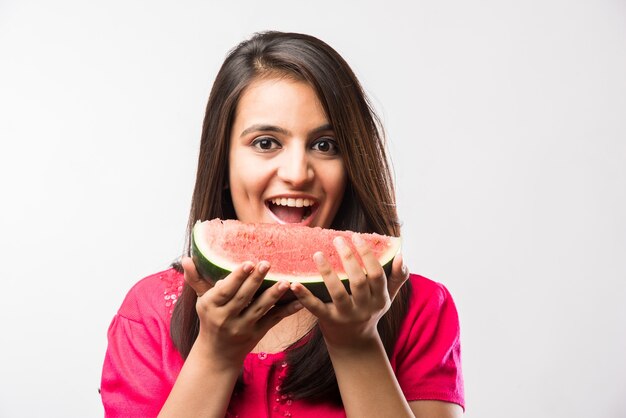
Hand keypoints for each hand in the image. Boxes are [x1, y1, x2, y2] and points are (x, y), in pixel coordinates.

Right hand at [181, 257, 302, 367]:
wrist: (217, 355)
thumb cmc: (210, 319)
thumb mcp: (201, 301)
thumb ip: (196, 279)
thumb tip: (185, 259)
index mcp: (210, 306)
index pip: (225, 290)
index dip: (237, 277)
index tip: (248, 263)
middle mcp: (226, 318)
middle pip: (243, 297)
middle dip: (255, 280)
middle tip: (267, 263)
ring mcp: (243, 327)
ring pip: (259, 309)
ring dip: (273, 295)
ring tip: (285, 282)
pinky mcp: (257, 334)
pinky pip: (273, 320)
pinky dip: (287, 310)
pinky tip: (299, 301)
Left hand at [290, 235, 409, 349]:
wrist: (354, 344)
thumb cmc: (370, 311)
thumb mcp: (386, 297)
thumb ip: (396, 277)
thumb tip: (401, 255)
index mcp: (380, 299)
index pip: (376, 274)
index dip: (368, 255)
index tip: (357, 237)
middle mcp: (364, 308)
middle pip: (358, 281)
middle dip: (349, 258)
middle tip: (338, 239)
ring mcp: (346, 315)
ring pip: (338, 292)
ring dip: (327, 272)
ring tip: (317, 254)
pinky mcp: (328, 321)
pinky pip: (315, 308)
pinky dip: (304, 296)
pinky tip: (294, 284)